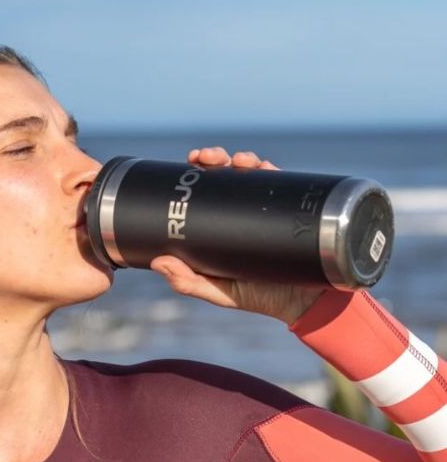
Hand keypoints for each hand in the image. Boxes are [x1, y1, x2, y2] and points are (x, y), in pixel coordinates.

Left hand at [150, 146, 324, 324]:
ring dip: (240, 158)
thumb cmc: (258, 297)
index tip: (189, 163)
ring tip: (235, 160)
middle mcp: (240, 213)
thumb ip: (187, 282)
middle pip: (223, 176)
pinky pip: (278, 182)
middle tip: (206, 158)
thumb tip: (157, 262)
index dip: (194, 176)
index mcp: (219, 227)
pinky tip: (259, 165)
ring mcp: (264, 209)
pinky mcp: (289, 209)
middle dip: (213, 159)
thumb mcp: (218, 292)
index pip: (203, 194)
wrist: (304, 303)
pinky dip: (267, 169)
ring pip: (249, 173)